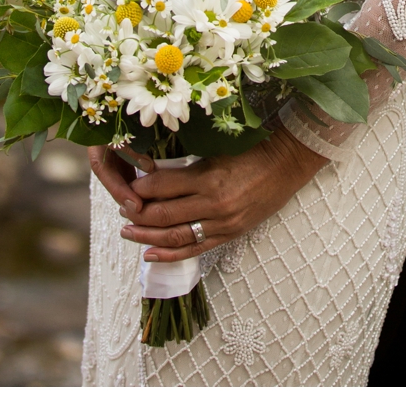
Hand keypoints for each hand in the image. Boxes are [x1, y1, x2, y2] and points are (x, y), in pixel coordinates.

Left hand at [95, 132, 326, 262]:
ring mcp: (222, 223)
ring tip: (126, 233)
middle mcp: (213, 203)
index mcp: (207, 177)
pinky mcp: (230, 235)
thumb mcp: (214, 151)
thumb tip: (150, 175)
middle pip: (163, 214)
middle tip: (120, 210)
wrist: (285, 164)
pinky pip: (195, 249)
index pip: (160, 186)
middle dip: (137, 214)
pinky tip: (150, 255)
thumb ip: (185, 166)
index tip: (124, 185)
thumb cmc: (248, 150)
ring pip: (176, 236)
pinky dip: (171, 254)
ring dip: (147, 237)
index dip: (137, 188)